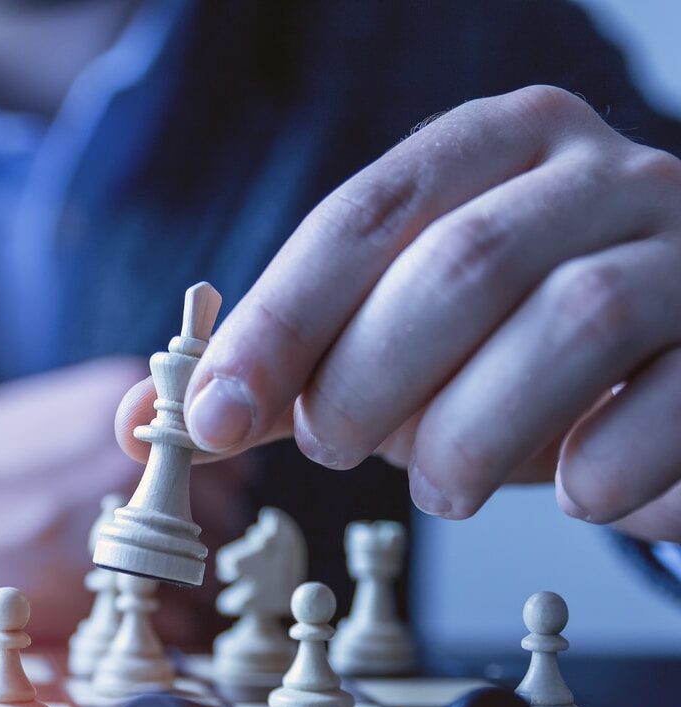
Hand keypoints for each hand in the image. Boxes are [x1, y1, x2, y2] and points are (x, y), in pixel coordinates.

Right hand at [0, 357, 245, 643]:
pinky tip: (113, 618)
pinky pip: (173, 625)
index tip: (184, 507)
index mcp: (122, 405)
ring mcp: (115, 526)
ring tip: (128, 591)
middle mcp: (130, 460)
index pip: (227, 452)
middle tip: (150, 557)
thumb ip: (124, 430)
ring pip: (203, 575)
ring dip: (181, 591)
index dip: (210, 488)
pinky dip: (160, 633)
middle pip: (224, 514)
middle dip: (196, 541)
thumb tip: (189, 456)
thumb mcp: (50, 415)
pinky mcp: (94, 594)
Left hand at [119, 86, 680, 541]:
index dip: (278, 322)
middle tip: (338, 448)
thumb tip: (143, 420)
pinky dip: (599, 469)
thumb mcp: (391, 347)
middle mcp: (598, 176)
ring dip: (473, 434)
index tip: (212, 418)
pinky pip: (670, 404)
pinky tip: (569, 491)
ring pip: (572, 320)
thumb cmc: (515, 355)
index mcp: (493, 151)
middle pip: (462, 262)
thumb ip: (281, 375)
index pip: (363, 217)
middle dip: (370, 380)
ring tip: (438, 487)